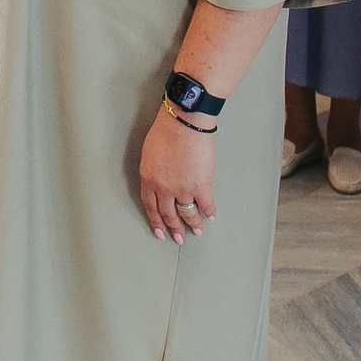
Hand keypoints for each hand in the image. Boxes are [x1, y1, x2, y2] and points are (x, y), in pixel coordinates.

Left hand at [137, 105, 216, 243]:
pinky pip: (205, 205)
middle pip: (168, 214)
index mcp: (149, 179)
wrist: (183, 123)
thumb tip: (161, 177)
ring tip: (196, 231)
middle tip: (178, 238)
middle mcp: (163, 188)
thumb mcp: (150, 152)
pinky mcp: (200, 186)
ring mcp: (182, 189)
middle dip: (174, 228)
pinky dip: (209, 212)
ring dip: (192, 224)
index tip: (160, 231)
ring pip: (187, 214)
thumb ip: (154, 170)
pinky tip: (210, 217)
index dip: (156, 221)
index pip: (151, 207)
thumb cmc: (166, 130)